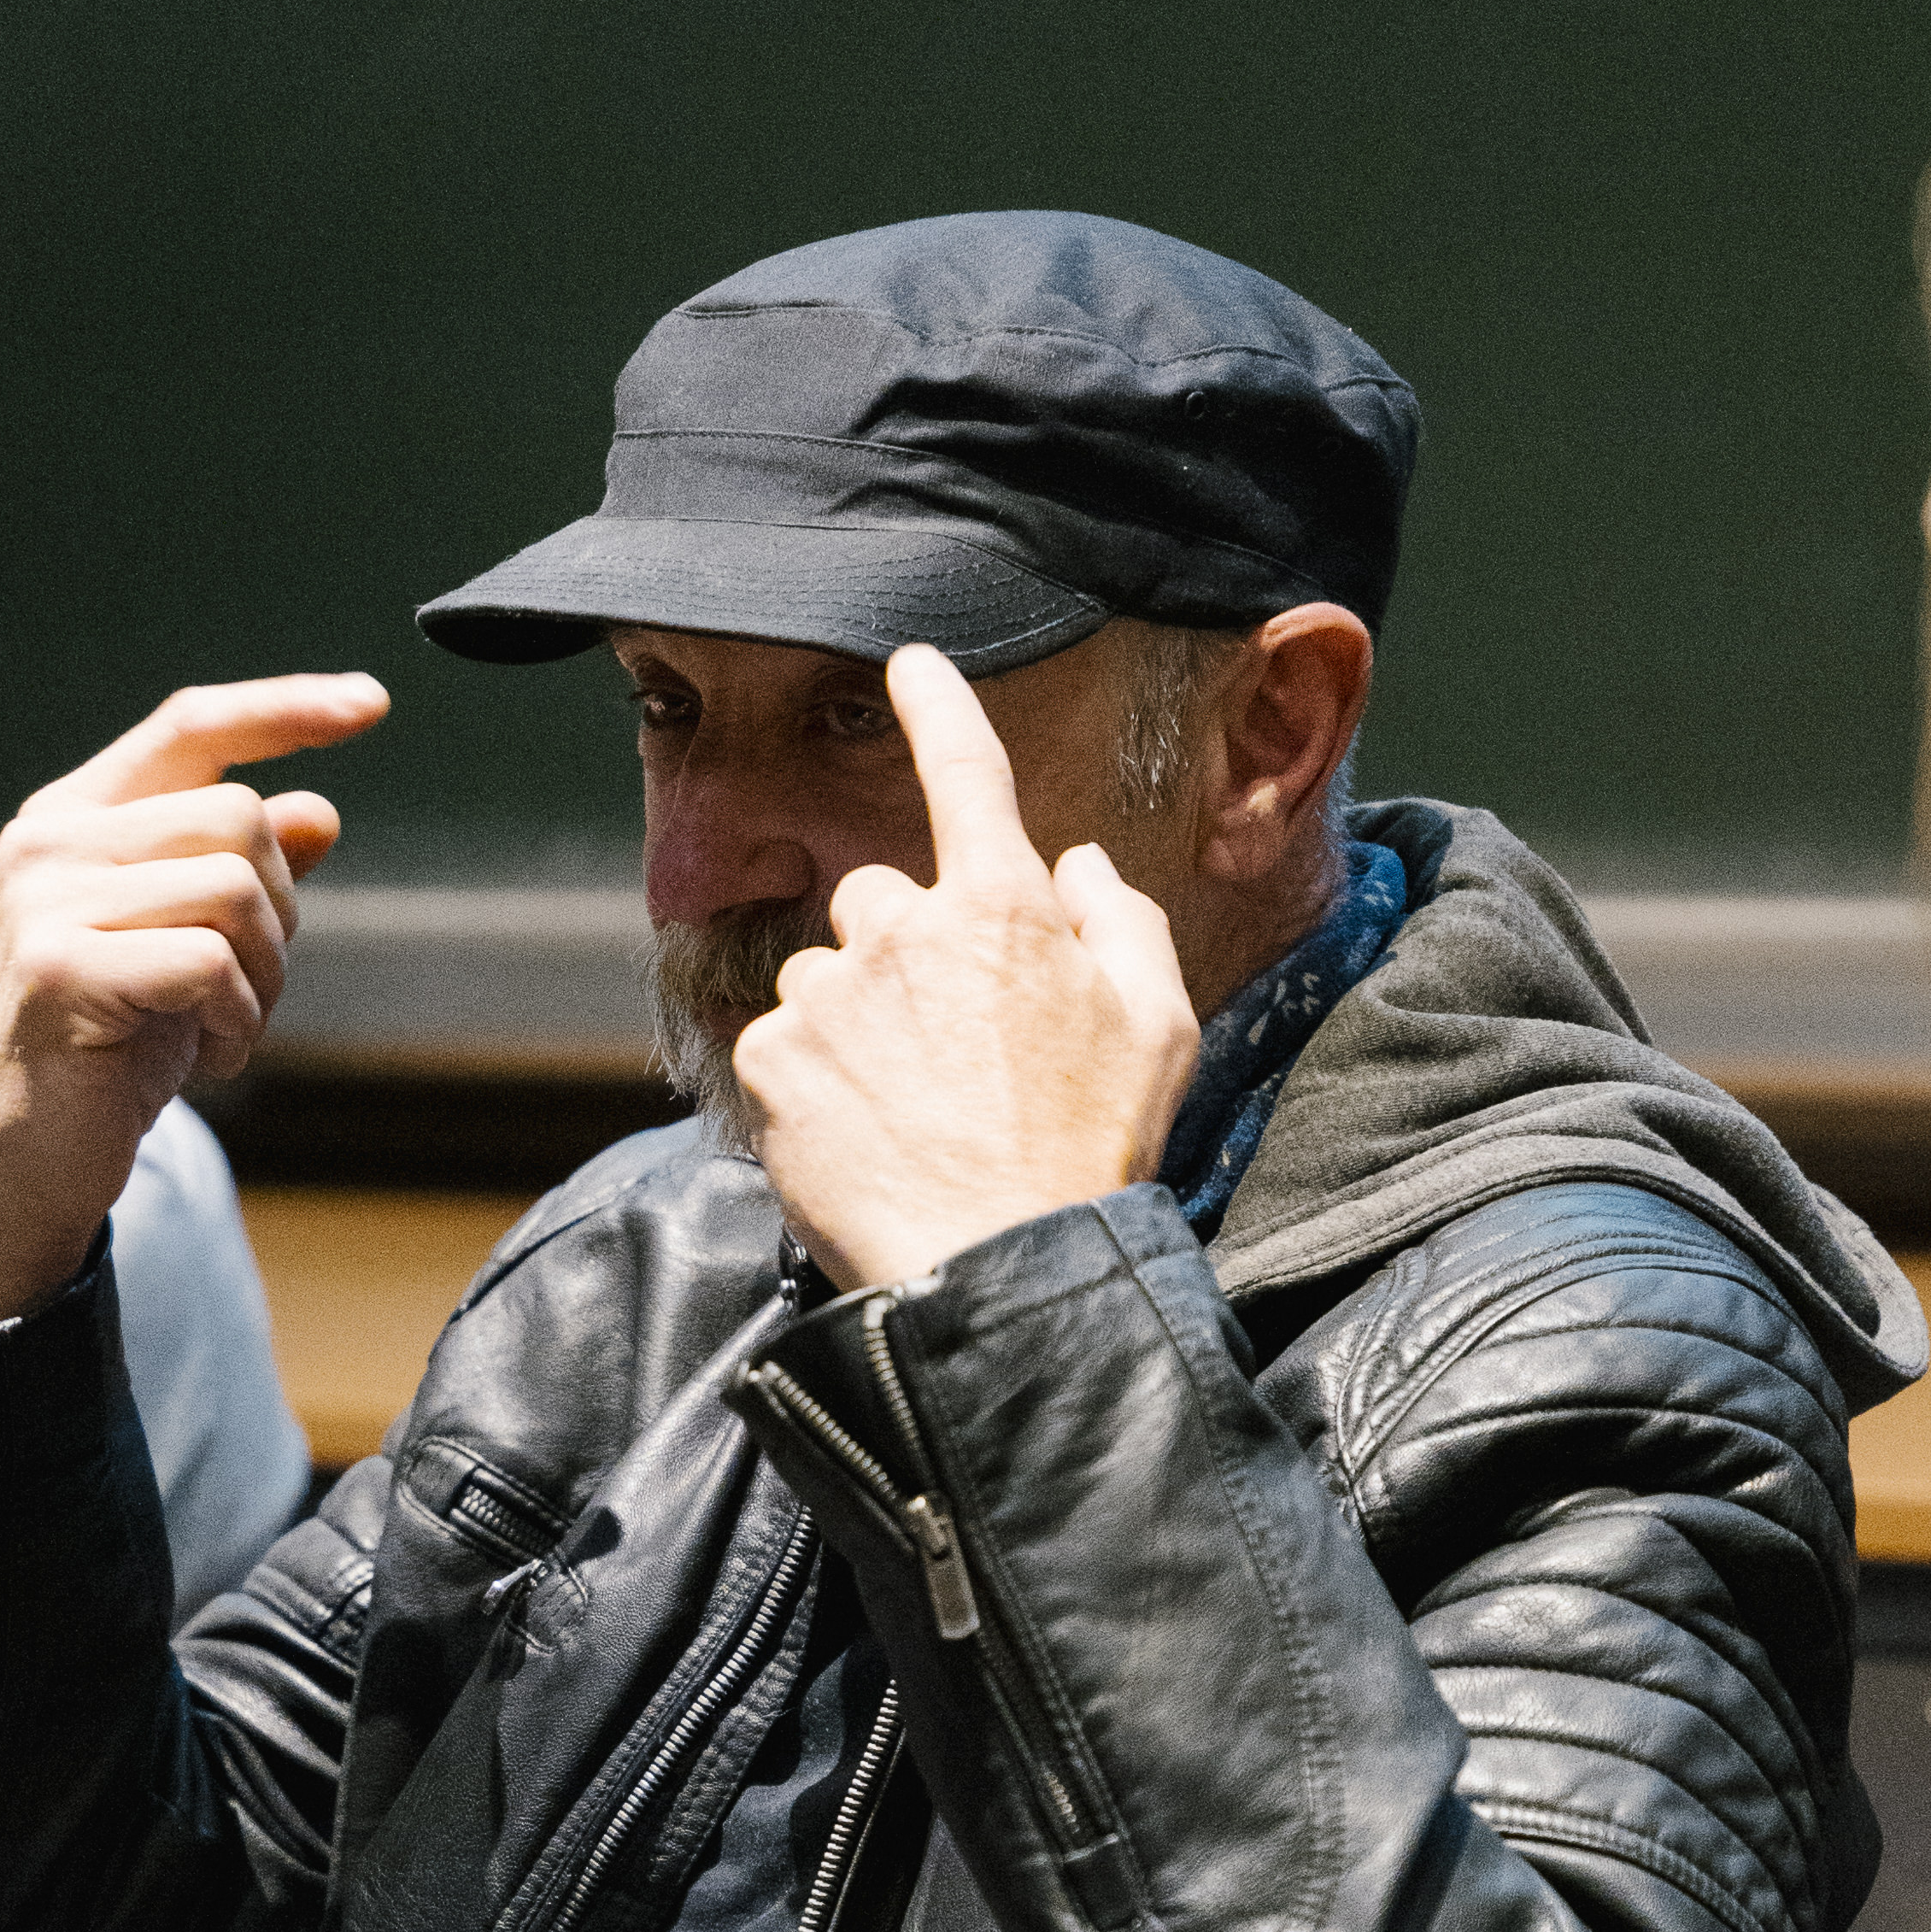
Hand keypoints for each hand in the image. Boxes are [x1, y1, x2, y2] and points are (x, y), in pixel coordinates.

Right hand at [0, 677, 385, 1370]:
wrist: (13, 1174)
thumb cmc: (99, 1058)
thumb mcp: (179, 950)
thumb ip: (237, 874)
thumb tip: (318, 811)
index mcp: (69, 818)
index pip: (190, 727)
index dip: (284, 708)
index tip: (371, 702)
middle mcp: (46, 841)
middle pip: (238, 817)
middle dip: (280, 914)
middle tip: (244, 992)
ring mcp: (45, 901)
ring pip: (236, 885)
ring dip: (263, 975)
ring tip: (219, 1029)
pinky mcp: (61, 969)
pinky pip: (212, 962)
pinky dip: (238, 1021)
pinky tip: (203, 1060)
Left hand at [730, 649, 1200, 1290]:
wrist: (1000, 1271)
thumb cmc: (1092, 1154)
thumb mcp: (1160, 1027)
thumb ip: (1123, 921)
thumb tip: (1076, 862)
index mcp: (1004, 907)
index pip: (967, 776)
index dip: (940, 707)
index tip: (909, 660)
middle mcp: (904, 928)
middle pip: (879, 898)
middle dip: (903, 951)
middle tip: (951, 1050)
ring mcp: (829, 993)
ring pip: (826, 978)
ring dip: (855, 1025)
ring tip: (910, 1113)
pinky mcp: (770, 1060)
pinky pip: (778, 1046)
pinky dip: (809, 1085)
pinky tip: (862, 1137)